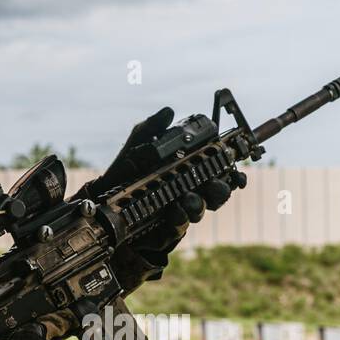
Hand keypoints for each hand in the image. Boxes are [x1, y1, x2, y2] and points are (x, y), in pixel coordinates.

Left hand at [73, 107, 244, 292]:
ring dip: (198, 204)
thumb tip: (168, 112)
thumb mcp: (138, 142)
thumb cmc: (127, 167)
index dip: (231, 172)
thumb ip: (152, 127)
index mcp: (190, 170)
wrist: (103, 196)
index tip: (235, 170)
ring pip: (200, 211)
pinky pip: (178, 227)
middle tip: (214, 185)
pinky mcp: (165, 227)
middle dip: (220, 190)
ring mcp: (179, 210)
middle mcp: (190, 191)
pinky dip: (178, 219)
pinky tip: (173, 212)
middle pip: (217, 194)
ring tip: (188, 199)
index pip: (219, 171)